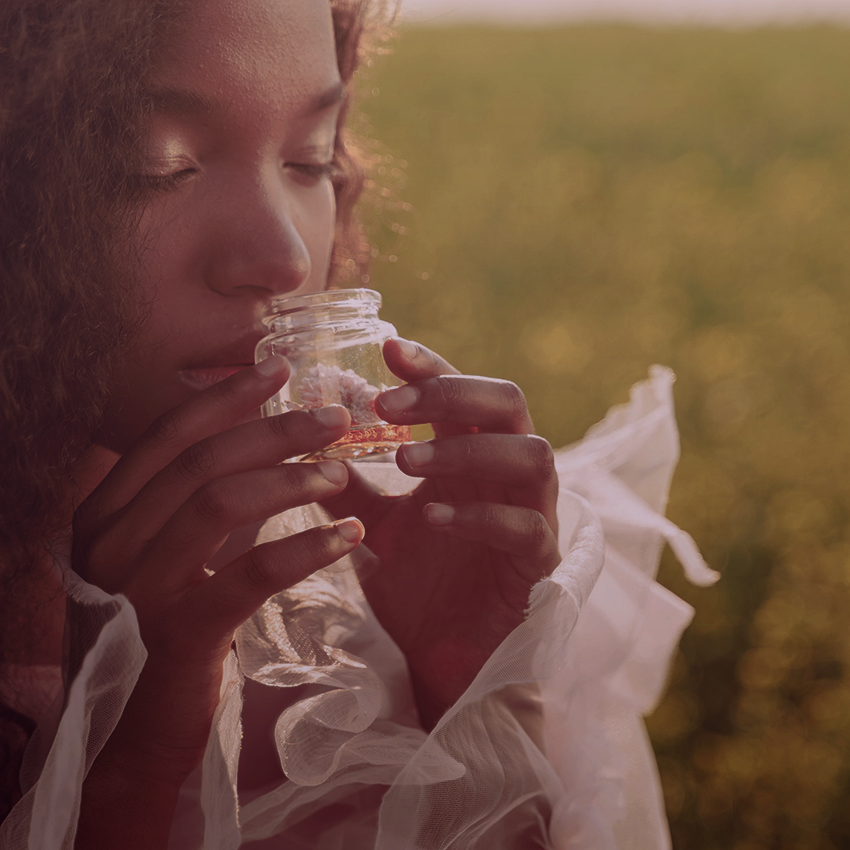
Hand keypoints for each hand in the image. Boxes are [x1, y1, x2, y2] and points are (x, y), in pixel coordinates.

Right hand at [72, 356, 363, 784]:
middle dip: (275, 430)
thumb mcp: (163, 555)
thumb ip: (194, 500)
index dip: (225, 396)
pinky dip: (305, 549)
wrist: (133, 729)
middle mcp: (109, 541)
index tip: (279, 366)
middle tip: (334, 419)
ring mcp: (137, 587)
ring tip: (341, 475)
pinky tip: (347, 536)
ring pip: (220, 502)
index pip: (167, 434)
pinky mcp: (178, 631)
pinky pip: (250, 573)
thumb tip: (259, 439)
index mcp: (104, 513)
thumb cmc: (160, 629)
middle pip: (202, 460)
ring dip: (290, 480)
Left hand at [321, 340, 560, 726]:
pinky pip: (527, 526)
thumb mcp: (374, 524)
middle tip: (390, 402)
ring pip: (532, 454)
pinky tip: (433, 519)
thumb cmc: (417, 585)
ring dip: (467, 449)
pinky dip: (480, 516)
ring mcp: (533, 514)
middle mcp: (508, 474)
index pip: (464, 391)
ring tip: (406, 459)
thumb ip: (349, 480)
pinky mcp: (541, 563)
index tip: (387, 349)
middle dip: (451, 392)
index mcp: (472, 456)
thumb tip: (308, 433)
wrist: (443, 661)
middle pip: (508, 403)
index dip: (431, 365)